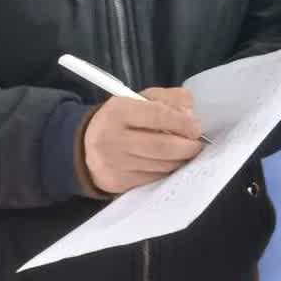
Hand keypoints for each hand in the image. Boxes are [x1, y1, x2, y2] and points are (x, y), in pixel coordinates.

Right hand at [82, 88, 204, 194]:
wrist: (84, 146)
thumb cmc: (120, 120)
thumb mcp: (140, 99)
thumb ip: (170, 98)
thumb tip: (190, 115)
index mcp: (118, 112)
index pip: (158, 115)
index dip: (183, 123)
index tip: (196, 128)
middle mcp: (112, 138)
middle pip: (164, 146)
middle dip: (188, 146)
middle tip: (196, 143)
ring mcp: (114, 163)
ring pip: (163, 165)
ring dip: (180, 159)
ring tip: (183, 151)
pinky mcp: (118, 182)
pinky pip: (155, 178)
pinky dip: (167, 170)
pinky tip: (167, 162)